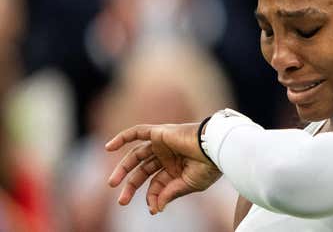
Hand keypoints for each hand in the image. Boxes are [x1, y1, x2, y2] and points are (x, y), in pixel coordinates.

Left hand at [105, 123, 221, 213]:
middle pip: (143, 171)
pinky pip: (137, 132)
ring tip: (112, 184)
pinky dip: (123, 137)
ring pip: (137, 155)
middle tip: (122, 201)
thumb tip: (155, 208)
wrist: (215, 148)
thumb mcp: (189, 185)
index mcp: (177, 168)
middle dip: (131, 186)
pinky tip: (108, 148)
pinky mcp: (160, 133)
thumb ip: (170, 193)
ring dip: (123, 169)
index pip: (157, 183)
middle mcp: (168, 156)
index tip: (152, 208)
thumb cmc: (209, 166)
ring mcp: (163, 144)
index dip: (151, 196)